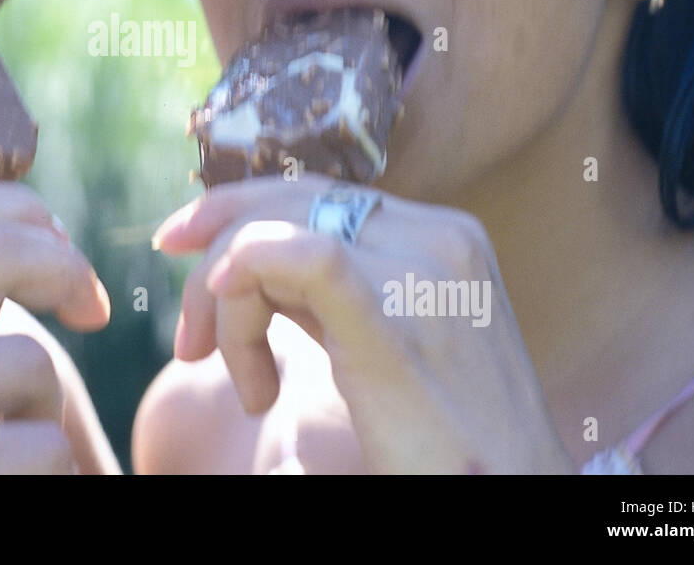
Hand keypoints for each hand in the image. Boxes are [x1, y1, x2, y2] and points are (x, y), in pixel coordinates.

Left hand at [154, 175, 572, 473]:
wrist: (512, 499)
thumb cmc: (448, 440)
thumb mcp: (388, 341)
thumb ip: (329, 292)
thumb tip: (246, 260)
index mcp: (441, 233)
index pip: (314, 194)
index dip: (235, 211)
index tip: (181, 247)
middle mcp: (436, 235)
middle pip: (287, 204)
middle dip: (215, 253)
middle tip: (189, 339)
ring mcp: (422, 271)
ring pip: (276, 236)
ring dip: (230, 307)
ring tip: (250, 388)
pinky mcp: (398, 320)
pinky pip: (304, 258)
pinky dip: (247, 268)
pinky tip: (223, 315)